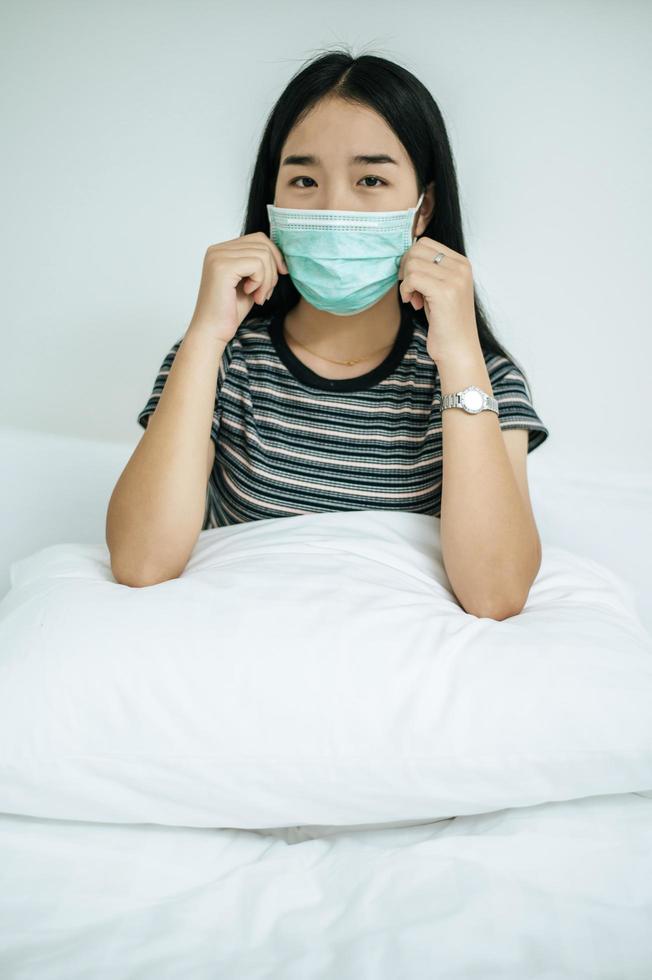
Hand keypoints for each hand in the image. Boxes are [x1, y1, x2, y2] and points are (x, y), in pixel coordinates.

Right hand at [189, 232, 288, 343]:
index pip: (258, 238)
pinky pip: (258, 264)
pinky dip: (261, 282)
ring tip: (259, 297)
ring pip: (263, 254)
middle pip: (263, 244)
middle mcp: (217, 249)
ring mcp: (218, 256)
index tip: (277, 277)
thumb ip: (259, 264)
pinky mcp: (223, 267)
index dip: (274, 256)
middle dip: (272, 270)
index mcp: (222, 250)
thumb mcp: (250, 281)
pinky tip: (251, 295)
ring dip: (267, 279)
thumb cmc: (230, 310)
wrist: (213, 331)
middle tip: (265, 292)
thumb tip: (281, 254)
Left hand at [397, 237, 479, 363]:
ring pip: (412, 263)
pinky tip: (413, 303)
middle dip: (406, 268)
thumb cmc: (446, 323)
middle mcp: (461, 267)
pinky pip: (412, 278)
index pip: (426, 243)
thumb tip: (405, 256)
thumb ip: (430, 271)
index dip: (411, 260)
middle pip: (417, 249)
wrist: (458, 349)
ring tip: (414, 299)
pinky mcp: (444, 291)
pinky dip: (406, 290)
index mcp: (462, 263)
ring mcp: (454, 278)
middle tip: (410, 289)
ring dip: (406, 282)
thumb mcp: (441, 290)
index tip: (413, 281)